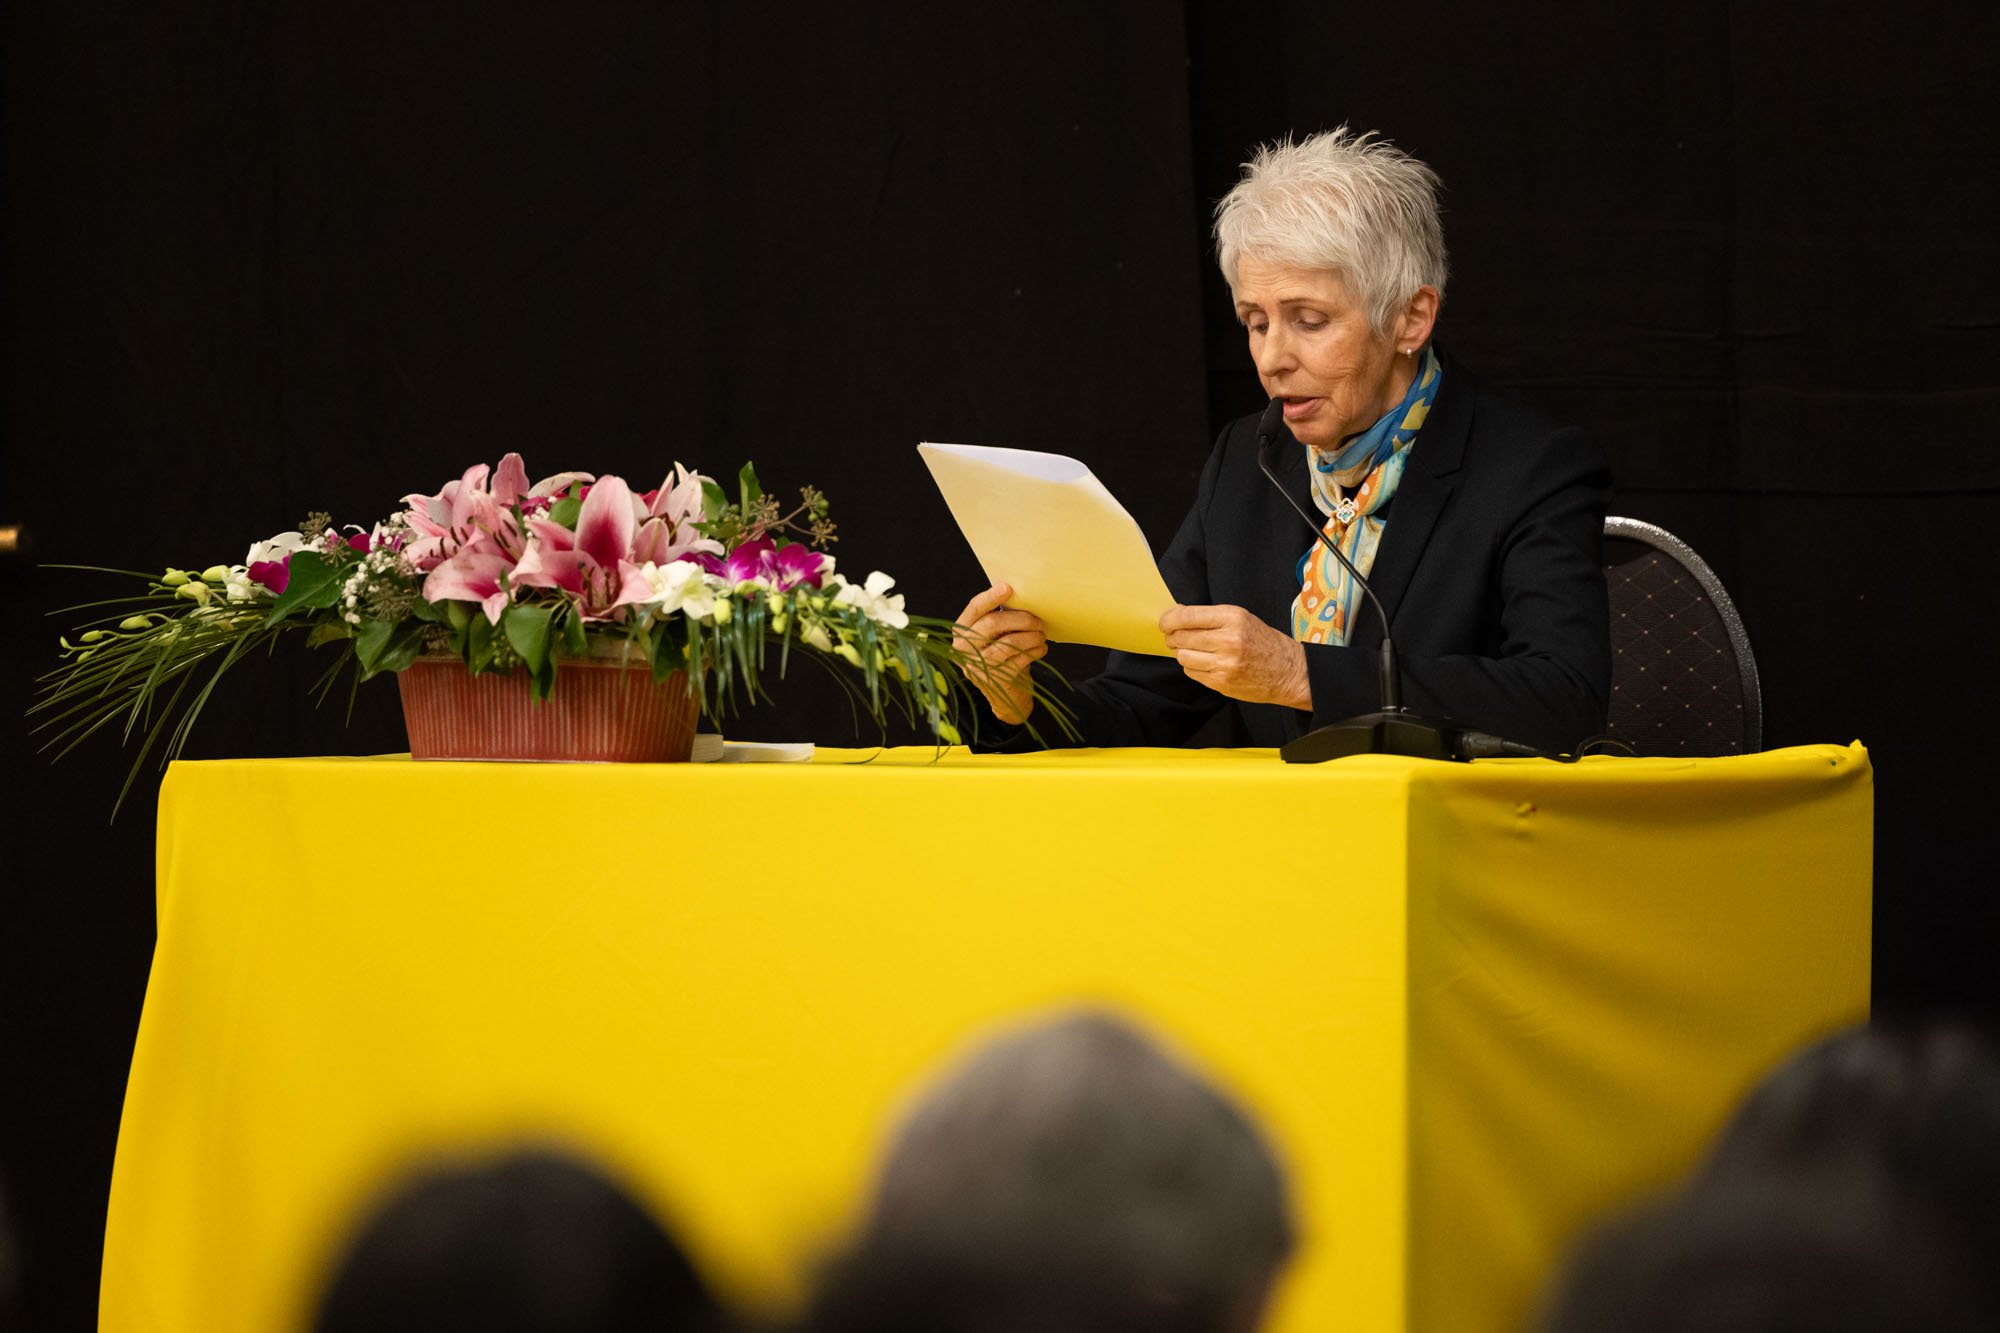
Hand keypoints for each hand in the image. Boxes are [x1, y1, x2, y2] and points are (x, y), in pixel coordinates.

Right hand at [952, 583, 1047, 724]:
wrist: (1005, 695)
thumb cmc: (1001, 656)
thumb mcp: (993, 637)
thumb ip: (998, 618)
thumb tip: (1019, 594)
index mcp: (961, 632)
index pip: (974, 609)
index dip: (990, 597)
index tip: (1008, 587)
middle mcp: (963, 649)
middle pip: (993, 623)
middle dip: (1021, 618)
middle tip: (1038, 621)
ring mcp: (978, 667)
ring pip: (1010, 642)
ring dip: (1032, 636)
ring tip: (1041, 635)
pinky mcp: (995, 680)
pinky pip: (1021, 659)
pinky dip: (1036, 650)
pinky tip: (1041, 648)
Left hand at [1160, 604, 1310, 709]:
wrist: (1288, 671)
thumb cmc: (1263, 641)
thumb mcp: (1241, 618)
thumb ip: (1210, 616)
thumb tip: (1176, 614)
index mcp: (1232, 618)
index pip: (1186, 616)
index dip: (1168, 619)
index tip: (1164, 622)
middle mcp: (1228, 640)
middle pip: (1181, 637)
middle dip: (1173, 637)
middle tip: (1175, 637)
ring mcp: (1224, 664)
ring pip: (1183, 657)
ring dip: (1183, 653)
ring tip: (1194, 651)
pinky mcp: (1221, 682)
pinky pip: (1192, 673)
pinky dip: (1193, 667)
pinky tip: (1205, 663)